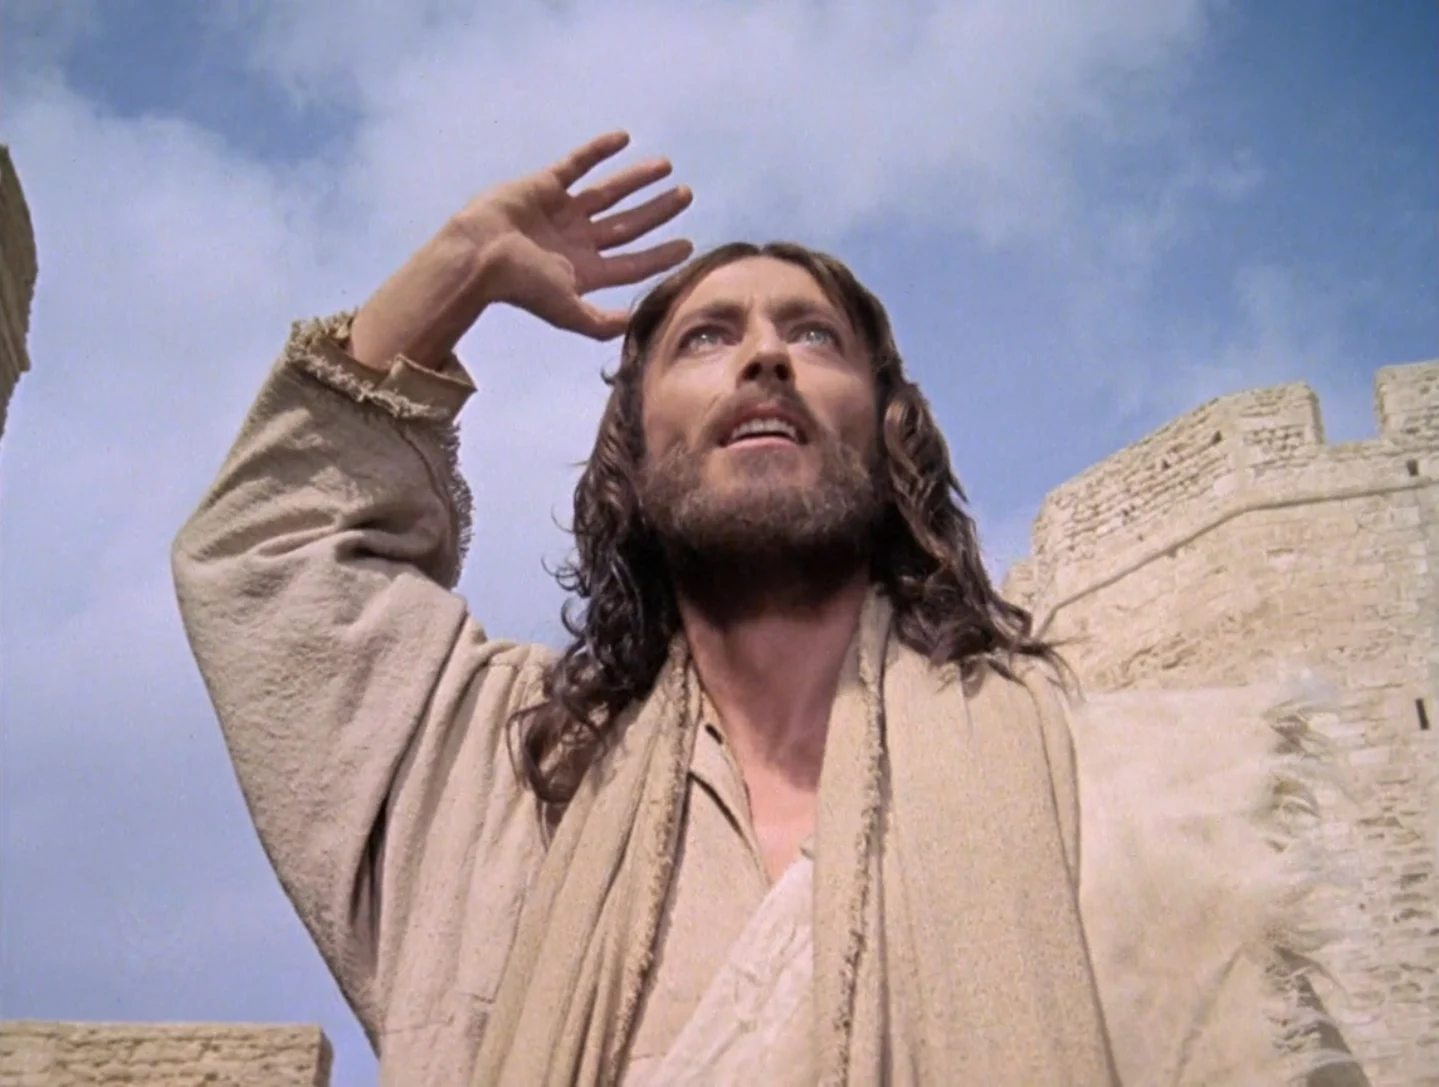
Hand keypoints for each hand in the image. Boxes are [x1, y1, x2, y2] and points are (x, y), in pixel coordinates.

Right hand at [459, 131, 693, 339]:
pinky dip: (599, 150)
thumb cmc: (522, 285)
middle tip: (686, 195)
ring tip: (666, 166)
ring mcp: (562, 212)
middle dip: (657, 211)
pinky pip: (577, 164)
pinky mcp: (545, 185)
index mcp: (584, 272)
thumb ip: (601, 323)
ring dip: (637, 179)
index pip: (632, 263)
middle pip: (628, 225)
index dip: (660, 255)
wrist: (479, 254)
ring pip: (609, 193)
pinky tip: (624, 138)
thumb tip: (636, 326)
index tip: (689, 245)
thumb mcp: (567, 311)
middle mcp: (577, 241)